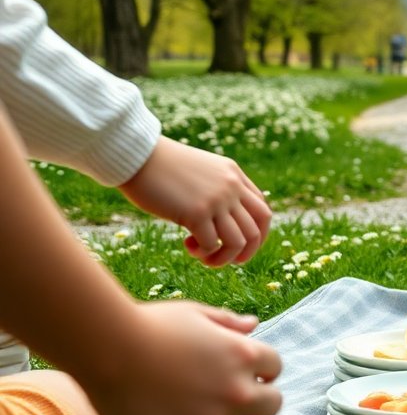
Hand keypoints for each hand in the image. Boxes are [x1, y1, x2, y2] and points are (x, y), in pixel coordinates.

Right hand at [76, 301, 282, 414]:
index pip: (276, 368)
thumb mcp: (194, 314)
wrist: (105, 349)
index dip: (259, 369)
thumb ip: (227, 322)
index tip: (239, 371)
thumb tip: (253, 325)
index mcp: (245, 355)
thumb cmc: (147, 325)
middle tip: (229, 399)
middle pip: (273, 406)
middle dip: (256, 401)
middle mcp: (238, 392)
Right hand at [118, 137, 270, 265]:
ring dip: (224, 258)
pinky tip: (188, 245)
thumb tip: (225, 222)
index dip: (258, 235)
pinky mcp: (197, 212)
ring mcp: (216, 200)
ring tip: (204, 257)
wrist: (136, 155)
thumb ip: (218, 189)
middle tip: (229, 260)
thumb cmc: (162, 167)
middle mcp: (231, 187)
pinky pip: (212, 244)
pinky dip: (203, 253)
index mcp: (235, 176)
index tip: (241, 246)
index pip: (262, 212)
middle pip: (256, 230)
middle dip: (247, 252)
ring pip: (238, 242)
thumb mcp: (201, 171)